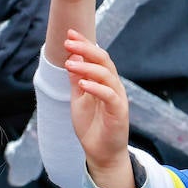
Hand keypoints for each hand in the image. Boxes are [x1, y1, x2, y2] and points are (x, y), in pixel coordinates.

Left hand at [63, 28, 133, 187]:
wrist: (101, 153)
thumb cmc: (91, 126)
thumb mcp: (79, 98)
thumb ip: (77, 79)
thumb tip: (71, 57)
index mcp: (105, 82)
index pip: (97, 57)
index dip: (84, 44)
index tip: (69, 34)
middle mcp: (114, 87)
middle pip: (104, 61)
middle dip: (86, 49)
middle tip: (69, 42)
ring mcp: (117, 99)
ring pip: (107, 75)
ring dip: (87, 67)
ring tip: (70, 63)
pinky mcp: (118, 112)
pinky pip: (109, 95)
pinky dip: (96, 88)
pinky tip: (82, 84)